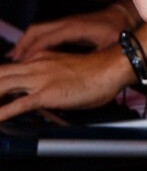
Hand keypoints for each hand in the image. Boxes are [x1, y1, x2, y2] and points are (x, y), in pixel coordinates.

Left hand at [0, 48, 130, 121]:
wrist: (111, 67)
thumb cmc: (96, 71)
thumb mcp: (65, 68)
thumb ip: (50, 76)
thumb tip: (45, 89)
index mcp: (40, 58)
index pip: (9, 68)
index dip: (0, 80)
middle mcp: (35, 65)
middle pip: (0, 74)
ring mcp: (39, 79)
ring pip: (2, 85)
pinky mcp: (46, 94)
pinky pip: (17, 105)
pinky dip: (2, 113)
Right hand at [9, 2, 135, 59]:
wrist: (122, 16)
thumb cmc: (117, 30)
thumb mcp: (109, 45)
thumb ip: (97, 57)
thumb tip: (90, 71)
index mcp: (74, 28)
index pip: (46, 39)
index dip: (33, 51)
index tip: (21, 64)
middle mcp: (65, 23)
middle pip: (35, 31)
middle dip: (21, 45)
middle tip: (11, 62)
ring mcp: (64, 23)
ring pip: (37, 30)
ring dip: (24, 43)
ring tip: (14, 59)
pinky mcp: (65, 26)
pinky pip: (43, 32)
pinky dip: (32, 41)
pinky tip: (28, 54)